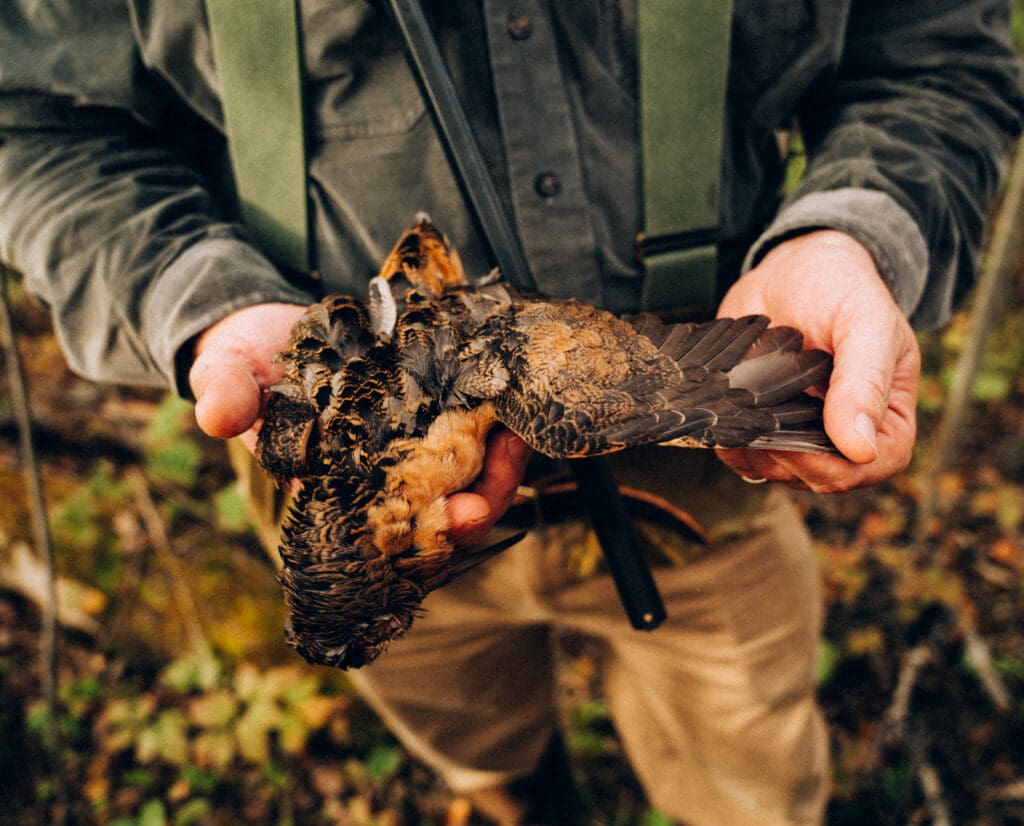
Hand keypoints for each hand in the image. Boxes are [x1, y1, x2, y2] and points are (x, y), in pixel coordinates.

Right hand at [188, 301, 531, 543]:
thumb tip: (216, 417)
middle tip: (502, 468)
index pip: (380, 529)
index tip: (454, 515)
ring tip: (517, 436)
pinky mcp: (430, 412)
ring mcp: (408, 448)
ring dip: (499, 467)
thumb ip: (223, 392)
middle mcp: (377, 478)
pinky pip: (475, 433)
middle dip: (477, 503)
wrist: (270, 327)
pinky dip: (497, 427)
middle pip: (438, 513)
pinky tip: (514, 405)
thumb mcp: (225, 369)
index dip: (420, 531)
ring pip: (466, 478)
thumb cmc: (243, 358)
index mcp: (331, 488)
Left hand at [715, 230, 919, 492]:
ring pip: (775, 469)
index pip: (873, 466)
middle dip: (784, 456)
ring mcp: (799, 431)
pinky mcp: (760, 423)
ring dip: (751, 447)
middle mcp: (844, 433)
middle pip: (820, 477)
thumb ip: (864, 381)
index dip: (834, 466)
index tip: (794, 443)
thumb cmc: (841, 287)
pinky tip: (719, 409)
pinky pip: (742, 452)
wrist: (793, 268)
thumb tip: (859, 448)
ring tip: (735, 406)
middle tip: (755, 415)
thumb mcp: (864, 323)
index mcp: (887, 414)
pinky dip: (728, 439)